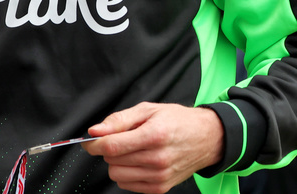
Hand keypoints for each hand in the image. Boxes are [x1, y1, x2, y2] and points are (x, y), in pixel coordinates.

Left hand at [83, 102, 224, 192]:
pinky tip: (140, 162)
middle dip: (110, 149)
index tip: (90, 141)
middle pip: (112, 160)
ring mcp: (159, 176)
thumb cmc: (178, 121)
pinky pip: (127, 184)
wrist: (206, 138)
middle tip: (125, 139)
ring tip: (134, 150)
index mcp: (155, 134)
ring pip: (117, 174)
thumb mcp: (149, 110)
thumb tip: (95, 131)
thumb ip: (119, 120)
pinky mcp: (160, 188)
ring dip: (118, 162)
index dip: (95, 144)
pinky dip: (127, 173)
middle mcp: (158, 158)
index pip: (112, 146)